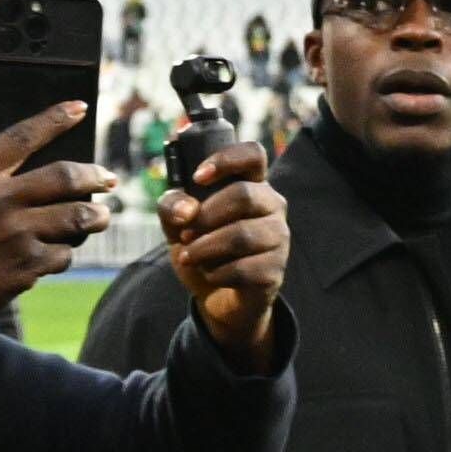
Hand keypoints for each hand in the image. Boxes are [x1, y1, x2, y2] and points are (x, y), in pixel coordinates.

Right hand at [0, 103, 114, 365]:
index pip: (21, 136)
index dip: (55, 118)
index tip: (80, 107)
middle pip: (64, 176)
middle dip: (95, 175)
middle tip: (108, 177)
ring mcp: (14, 236)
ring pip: (76, 216)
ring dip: (96, 215)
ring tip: (100, 215)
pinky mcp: (26, 267)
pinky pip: (64, 252)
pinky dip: (66, 250)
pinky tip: (59, 249)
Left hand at [162, 136, 294, 369]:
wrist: (216, 297)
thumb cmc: (202, 248)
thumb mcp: (177, 223)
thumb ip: (172, 205)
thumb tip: (187, 211)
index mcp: (251, 184)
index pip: (253, 154)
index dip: (226, 159)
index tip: (197, 177)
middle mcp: (272, 206)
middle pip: (244, 195)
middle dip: (206, 215)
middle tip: (185, 233)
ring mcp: (278, 238)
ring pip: (242, 235)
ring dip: (205, 248)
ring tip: (189, 256)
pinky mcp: (275, 271)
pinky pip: (243, 268)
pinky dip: (216, 273)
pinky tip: (210, 274)